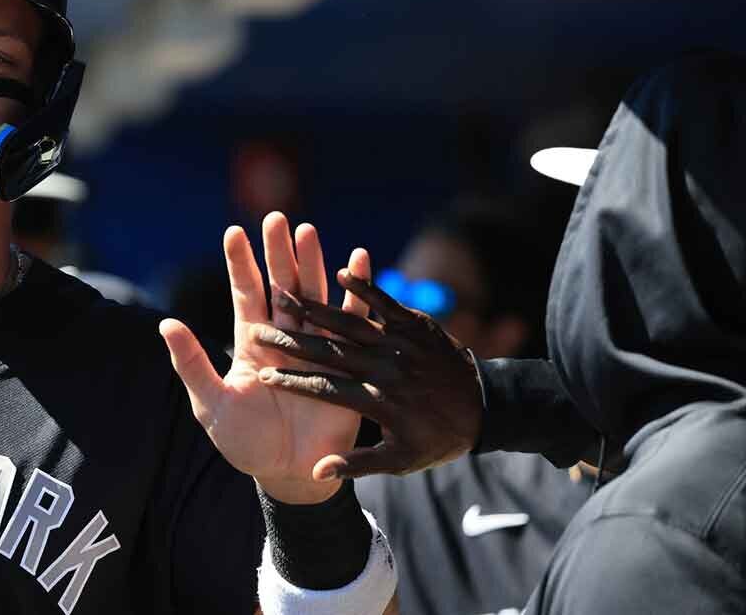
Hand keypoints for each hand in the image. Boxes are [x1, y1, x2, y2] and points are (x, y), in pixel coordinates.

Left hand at [160, 213, 371, 503]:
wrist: (287, 474)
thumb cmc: (244, 442)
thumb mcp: (211, 404)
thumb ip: (192, 363)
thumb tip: (165, 323)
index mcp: (250, 344)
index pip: (245, 294)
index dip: (240, 264)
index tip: (234, 232)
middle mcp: (283, 339)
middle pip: (281, 286)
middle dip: (278, 252)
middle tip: (277, 218)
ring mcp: (315, 348)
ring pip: (313, 297)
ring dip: (313, 264)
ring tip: (310, 231)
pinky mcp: (345, 364)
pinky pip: (352, 323)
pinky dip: (356, 294)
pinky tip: (358, 262)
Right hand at [251, 268, 482, 478]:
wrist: (487, 410)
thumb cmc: (436, 439)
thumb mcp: (399, 461)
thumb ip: (357, 463)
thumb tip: (316, 471)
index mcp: (378, 402)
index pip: (324, 389)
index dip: (292, 382)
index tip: (263, 375)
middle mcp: (387, 370)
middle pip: (329, 351)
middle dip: (291, 340)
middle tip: (258, 330)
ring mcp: (402, 344)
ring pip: (351, 323)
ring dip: (316, 308)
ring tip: (284, 295)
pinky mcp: (416, 325)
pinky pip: (386, 303)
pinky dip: (365, 287)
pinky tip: (340, 272)